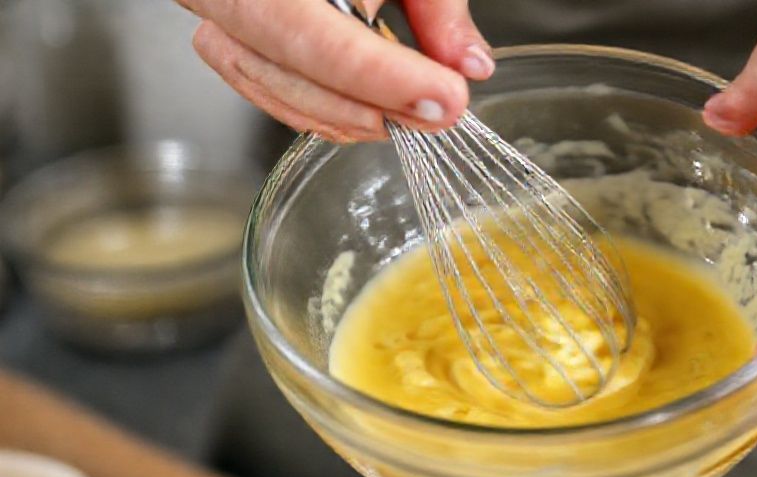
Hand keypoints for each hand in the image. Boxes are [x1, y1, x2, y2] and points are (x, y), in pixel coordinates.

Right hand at [176, 0, 492, 141]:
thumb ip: (437, 4)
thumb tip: (468, 64)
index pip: (311, 30)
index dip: (379, 76)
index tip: (442, 98)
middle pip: (286, 62)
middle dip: (369, 102)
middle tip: (438, 113)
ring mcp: (218, 11)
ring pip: (269, 84)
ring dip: (348, 115)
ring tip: (413, 115)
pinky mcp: (227, 35)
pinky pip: (261, 87)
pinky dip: (319, 110)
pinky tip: (370, 114)